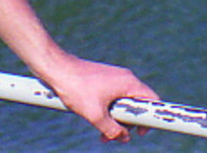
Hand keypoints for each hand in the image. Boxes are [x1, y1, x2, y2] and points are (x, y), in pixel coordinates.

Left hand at [37, 53, 159, 142]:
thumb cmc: (75, 88)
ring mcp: (113, 77)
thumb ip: (113, 130)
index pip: (152, 100)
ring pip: (122, 103)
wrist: (54, 67)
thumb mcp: (96, 115)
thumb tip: (124, 139)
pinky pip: (112, 98)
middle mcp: (124, 78)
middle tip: (116, 136)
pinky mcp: (102, 79)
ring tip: (102, 135)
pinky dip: (107, 111)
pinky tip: (95, 122)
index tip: (140, 132)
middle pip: (136, 105)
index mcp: (128, 83)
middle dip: (127, 124)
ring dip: (115, 120)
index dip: (150, 119)